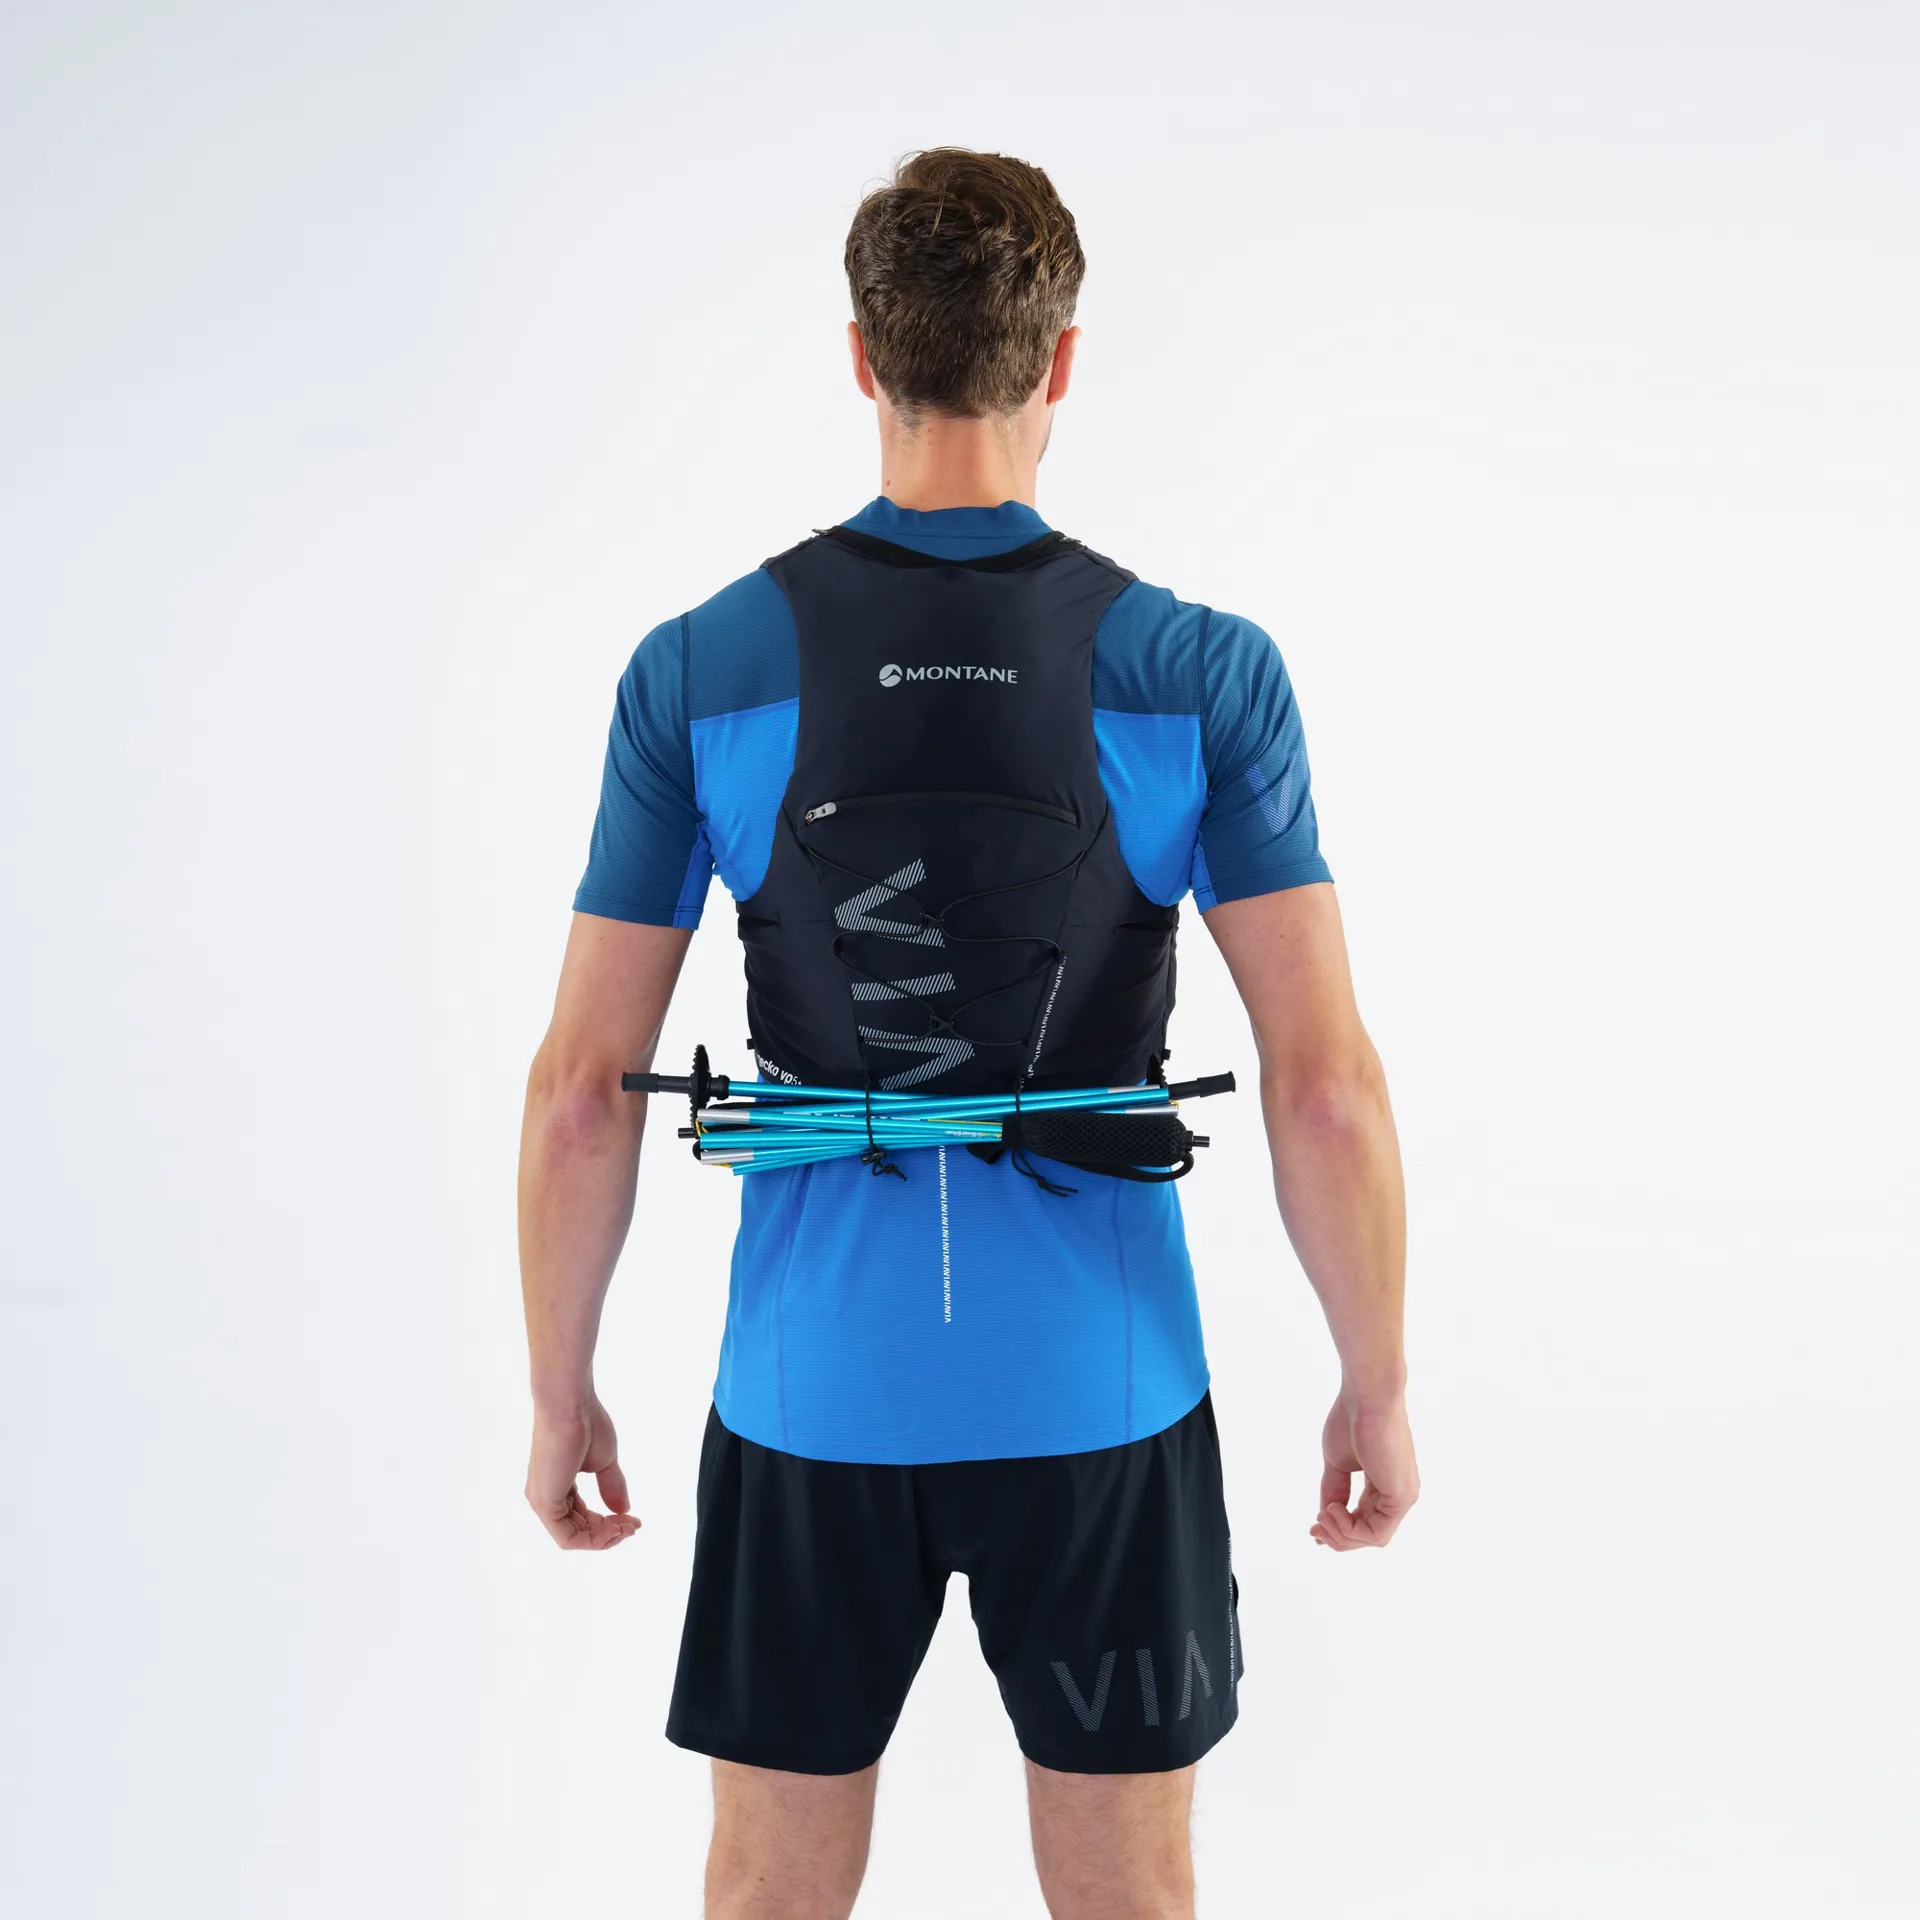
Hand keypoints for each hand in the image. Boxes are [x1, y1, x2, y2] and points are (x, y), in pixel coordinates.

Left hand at [525, 1395, 640, 1549]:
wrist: (570, 1405)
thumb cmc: (585, 1423)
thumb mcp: (604, 1462)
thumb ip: (611, 1487)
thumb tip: (623, 1510)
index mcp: (557, 1485)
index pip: (580, 1517)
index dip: (607, 1522)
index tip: (632, 1519)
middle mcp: (545, 1496)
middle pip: (578, 1531)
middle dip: (609, 1532)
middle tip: (634, 1525)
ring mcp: (542, 1501)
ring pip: (573, 1537)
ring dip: (604, 1538)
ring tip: (628, 1526)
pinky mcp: (545, 1503)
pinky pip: (568, 1537)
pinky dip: (594, 1539)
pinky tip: (615, 1526)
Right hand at [1312, 1390, 1418, 1550]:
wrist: (1367, 1396)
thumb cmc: (1351, 1419)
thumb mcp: (1337, 1462)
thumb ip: (1334, 1491)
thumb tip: (1324, 1517)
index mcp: (1384, 1484)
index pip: (1364, 1519)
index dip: (1338, 1528)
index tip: (1313, 1526)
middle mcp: (1398, 1493)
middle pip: (1368, 1534)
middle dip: (1337, 1537)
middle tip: (1313, 1530)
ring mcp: (1403, 1496)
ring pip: (1373, 1538)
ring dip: (1342, 1535)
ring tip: (1323, 1516)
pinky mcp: (1402, 1497)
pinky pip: (1377, 1533)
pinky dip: (1351, 1530)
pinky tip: (1334, 1510)